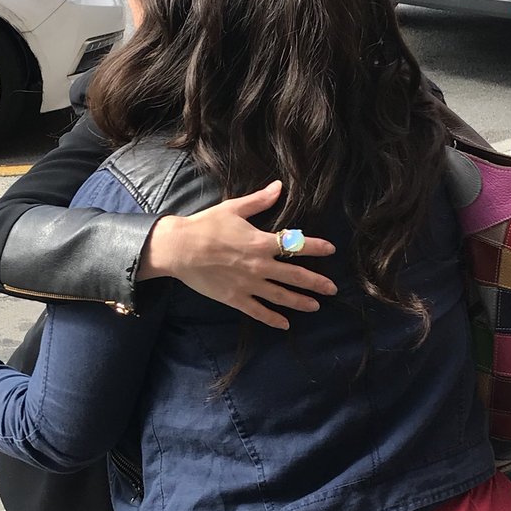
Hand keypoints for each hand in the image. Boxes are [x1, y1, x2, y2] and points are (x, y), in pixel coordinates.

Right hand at [139, 181, 336, 329]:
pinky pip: (258, 312)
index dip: (316, 247)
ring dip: (301, 302)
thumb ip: (260, 201)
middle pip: (296, 276)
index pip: (296, 245)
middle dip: (316, 283)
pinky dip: (273, 319)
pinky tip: (285, 324)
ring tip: (315, 306)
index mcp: (261, 242)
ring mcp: (248, 284)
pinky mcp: (235, 298)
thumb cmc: (205, 226)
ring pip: (281, 296)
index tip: (331, 250)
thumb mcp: (234, 208)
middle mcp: (259, 266)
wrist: (179, 248)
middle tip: (332, 289)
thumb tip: (279, 186)